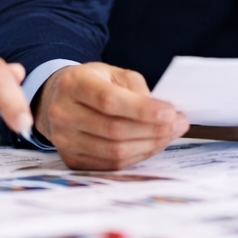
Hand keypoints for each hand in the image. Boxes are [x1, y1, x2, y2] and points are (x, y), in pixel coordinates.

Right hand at [35, 62, 188, 169]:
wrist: (58, 99)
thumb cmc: (92, 83)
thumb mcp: (112, 73)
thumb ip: (136, 87)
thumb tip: (162, 113)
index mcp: (73, 84)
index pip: (109, 101)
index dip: (143, 110)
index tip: (170, 113)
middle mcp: (63, 113)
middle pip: (114, 129)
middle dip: (153, 129)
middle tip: (178, 124)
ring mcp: (64, 139)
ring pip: (114, 151)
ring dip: (148, 145)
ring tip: (169, 135)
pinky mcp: (71, 159)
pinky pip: (110, 164)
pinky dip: (136, 156)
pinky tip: (150, 145)